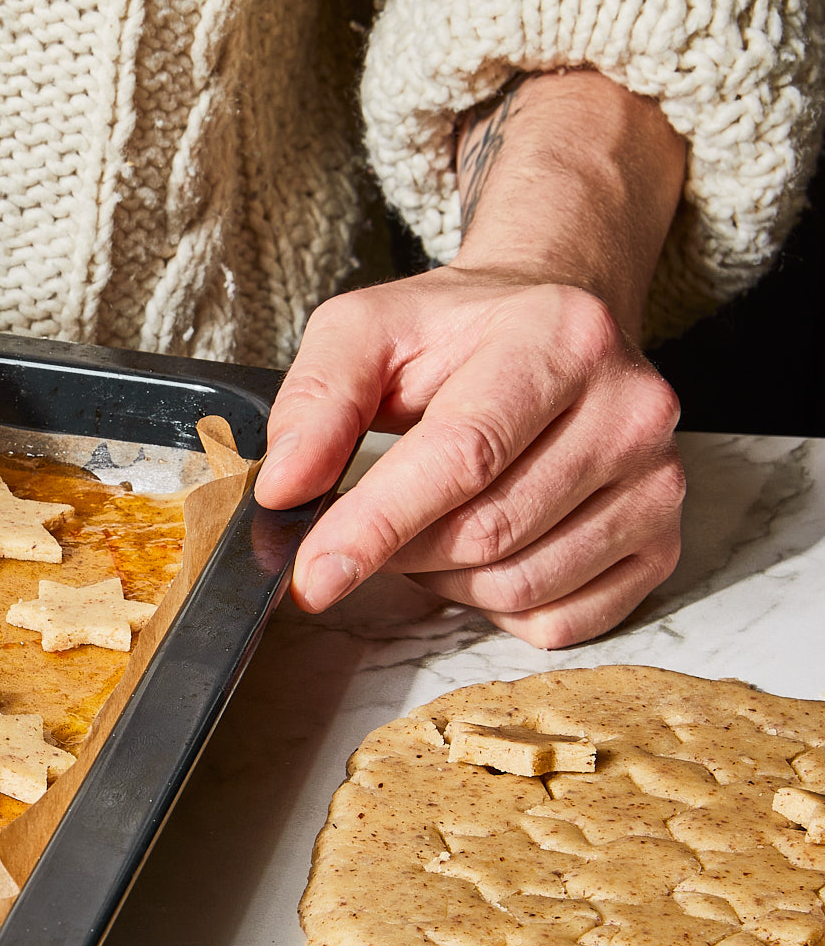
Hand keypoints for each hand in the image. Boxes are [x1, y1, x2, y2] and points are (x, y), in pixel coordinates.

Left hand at [254, 69, 689, 648]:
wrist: (549, 326)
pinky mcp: (663, 540)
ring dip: (443, 580)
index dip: (376, 525)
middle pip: (487, 533)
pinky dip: (497, 608)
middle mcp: (629, 409)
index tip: (312, 574)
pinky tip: (481, 553)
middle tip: (361, 528)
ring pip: (520, 585)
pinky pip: (561, 620)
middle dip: (400, 551)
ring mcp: (657, 480)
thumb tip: (283, 488)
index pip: (461, 458)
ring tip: (427, 524)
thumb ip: (316, 401)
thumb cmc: (454, 331)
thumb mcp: (366, 330)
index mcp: (557, 340)